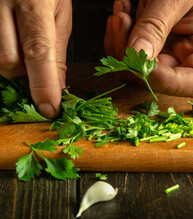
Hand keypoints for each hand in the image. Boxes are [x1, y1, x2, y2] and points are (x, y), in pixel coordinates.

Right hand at [0, 0, 71, 117]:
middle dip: (24, 76)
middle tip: (36, 68)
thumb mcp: (61, 13)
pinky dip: (1, 55)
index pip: (38, 51)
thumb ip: (57, 51)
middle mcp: (1, 4)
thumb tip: (58, 88)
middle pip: (7, 60)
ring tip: (22, 50)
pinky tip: (10, 45)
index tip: (49, 108)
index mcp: (33, 2)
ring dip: (11, 67)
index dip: (43, 84)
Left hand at [104, 0, 192, 96]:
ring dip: (120, 46)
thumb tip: (137, 53)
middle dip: (132, 56)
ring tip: (121, 14)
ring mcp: (168, 55)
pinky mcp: (151, 49)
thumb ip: (155, 25)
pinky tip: (122, 13)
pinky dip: (119, 38)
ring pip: (137, 72)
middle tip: (121, 22)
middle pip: (159, 80)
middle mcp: (189, 58)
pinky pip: (130, 57)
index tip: (139, 60)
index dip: (164, 79)